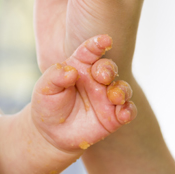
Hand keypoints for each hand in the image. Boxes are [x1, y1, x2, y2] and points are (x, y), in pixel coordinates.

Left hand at [31, 35, 135, 152]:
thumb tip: (71, 72)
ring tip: (114, 97)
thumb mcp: (44, 88)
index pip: (91, 50)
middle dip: (109, 69)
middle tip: (103, 76)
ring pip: (122, 88)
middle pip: (109, 68)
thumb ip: (55, 76)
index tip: (105, 40)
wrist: (51, 133)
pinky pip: (128, 110)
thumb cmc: (48, 104)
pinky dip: (129, 110)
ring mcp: (106, 97)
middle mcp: (96, 79)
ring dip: (122, 90)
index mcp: (80, 66)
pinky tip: (123, 114)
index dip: (98, 44)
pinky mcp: (114, 116)